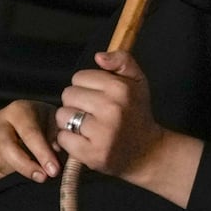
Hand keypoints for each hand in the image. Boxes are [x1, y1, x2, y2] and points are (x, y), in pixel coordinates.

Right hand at [0, 99, 62, 182]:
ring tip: (35, 172)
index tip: (53, 170)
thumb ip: (59, 141)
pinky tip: (22, 171)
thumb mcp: (58, 126)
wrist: (35, 119)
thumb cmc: (48, 122)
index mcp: (19, 110)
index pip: (29, 133)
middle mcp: (0, 120)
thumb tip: (54, 163)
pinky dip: (8, 174)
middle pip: (5, 146)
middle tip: (42, 177)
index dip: (42, 154)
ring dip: (17, 171)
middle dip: (24, 166)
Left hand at [52, 50, 163, 178]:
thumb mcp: (137, 82)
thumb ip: (122, 60)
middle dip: (76, 103)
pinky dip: (69, 140)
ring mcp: (102, 133)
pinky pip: (63, 137)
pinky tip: (85, 140)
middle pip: (68, 95)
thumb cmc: (137, 114)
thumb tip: (98, 56)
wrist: (148, 152)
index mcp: (121, 89)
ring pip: (62, 116)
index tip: (97, 97)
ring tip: (87, 127)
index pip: (79, 77)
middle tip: (92, 114)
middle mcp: (112, 109)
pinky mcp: (92, 153)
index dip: (85, 87)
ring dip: (70, 122)